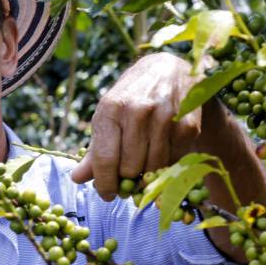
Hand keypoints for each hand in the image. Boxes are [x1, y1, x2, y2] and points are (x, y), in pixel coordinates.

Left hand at [71, 52, 203, 199]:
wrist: (168, 70)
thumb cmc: (131, 98)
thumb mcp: (108, 117)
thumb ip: (94, 150)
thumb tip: (77, 178)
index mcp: (111, 108)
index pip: (104, 159)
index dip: (104, 183)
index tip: (107, 194)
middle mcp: (137, 111)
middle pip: (129, 168)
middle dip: (127, 178)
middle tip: (129, 174)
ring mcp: (165, 116)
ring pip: (153, 168)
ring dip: (148, 173)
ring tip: (144, 162)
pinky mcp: (187, 124)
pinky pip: (174, 161)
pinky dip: (168, 164)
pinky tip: (162, 150)